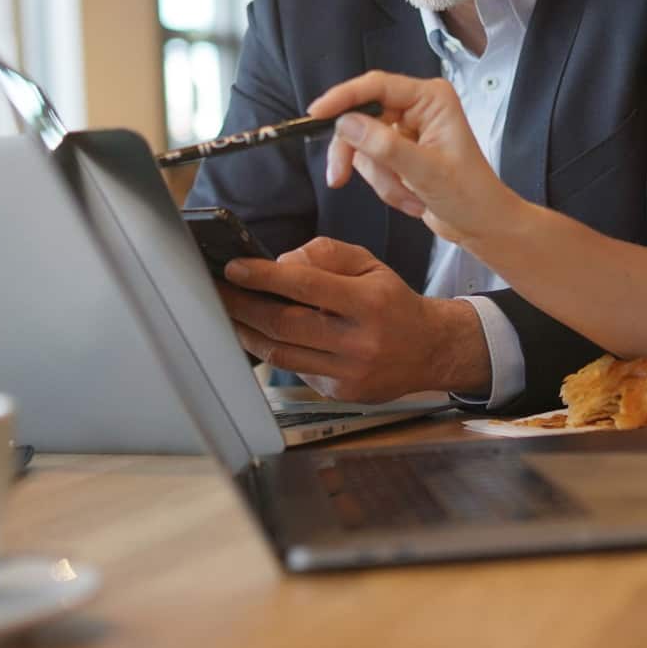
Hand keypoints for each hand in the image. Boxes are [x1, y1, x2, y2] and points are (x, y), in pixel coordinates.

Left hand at [218, 236, 489, 401]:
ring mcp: (348, 373)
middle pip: (285, 324)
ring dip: (246, 332)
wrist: (429, 350)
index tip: (234, 268)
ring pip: (282, 353)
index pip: (307, 286)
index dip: (265, 276)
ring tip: (227, 313)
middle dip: (243, 305)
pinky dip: (271, 351)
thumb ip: (325, 255)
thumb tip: (281, 263)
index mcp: (368, 302)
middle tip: (217, 291)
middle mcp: (359, 341)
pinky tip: (256, 335)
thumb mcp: (370, 264)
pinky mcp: (340, 392)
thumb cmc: (392, 301)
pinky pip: (295, 369)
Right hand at [308, 71, 515, 247]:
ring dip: (380, 178)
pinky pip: (370, 164)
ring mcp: (406, 131)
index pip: (376, 86)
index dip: (343, 98)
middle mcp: (417, 108)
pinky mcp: (398, 152)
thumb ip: (385, 146)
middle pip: (362, 118)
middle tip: (339, 177)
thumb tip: (346, 124)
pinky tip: (411, 198)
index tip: (315, 114)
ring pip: (363, 146)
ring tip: (409, 196)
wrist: (481, 226)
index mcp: (431, 98)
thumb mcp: (426, 171)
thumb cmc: (470, 195)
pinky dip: (385, 186)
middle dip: (357, 153)